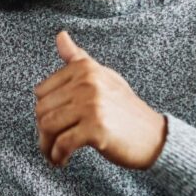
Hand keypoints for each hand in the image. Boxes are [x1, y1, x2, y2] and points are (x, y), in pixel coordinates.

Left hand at [33, 32, 166, 169]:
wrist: (154, 136)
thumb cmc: (125, 108)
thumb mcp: (103, 77)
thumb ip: (78, 59)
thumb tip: (60, 35)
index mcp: (85, 68)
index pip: (42, 91)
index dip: (43, 110)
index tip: (51, 123)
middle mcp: (87, 83)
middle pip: (42, 110)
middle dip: (42, 131)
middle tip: (50, 143)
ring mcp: (91, 105)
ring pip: (48, 126)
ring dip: (46, 146)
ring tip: (53, 153)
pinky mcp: (96, 129)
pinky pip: (62, 143)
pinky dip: (58, 155)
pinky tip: (62, 160)